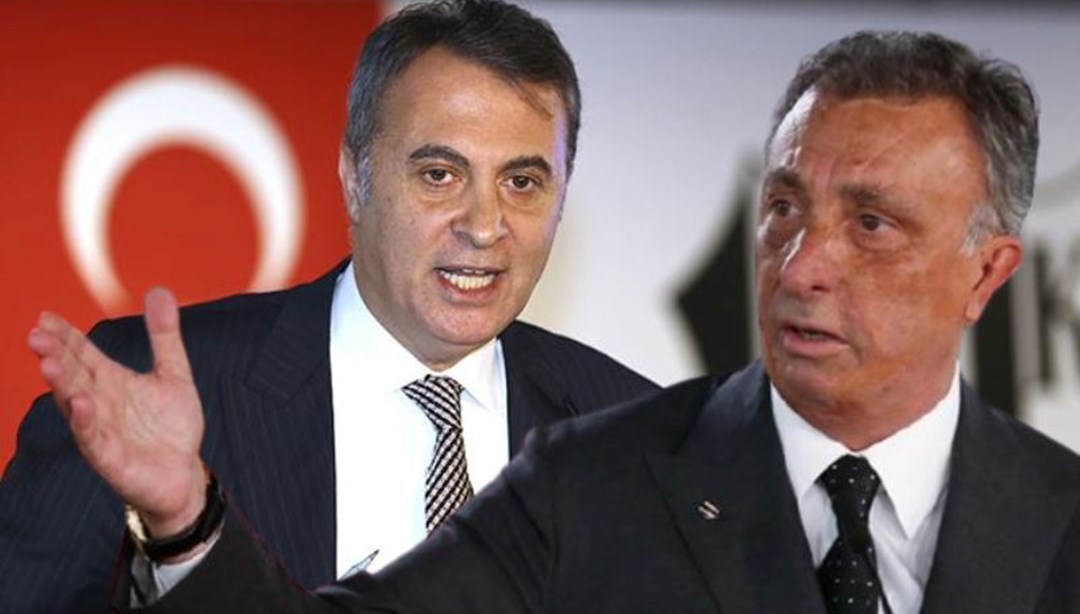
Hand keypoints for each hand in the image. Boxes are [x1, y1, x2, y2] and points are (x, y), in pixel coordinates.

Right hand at [28, 287, 205, 537]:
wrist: (184, 473)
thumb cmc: (170, 426)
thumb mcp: (173, 373)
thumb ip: (164, 336)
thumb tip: (158, 290)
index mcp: (110, 381)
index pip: (82, 353)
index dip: (65, 335)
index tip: (45, 316)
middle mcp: (98, 404)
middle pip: (73, 375)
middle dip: (55, 355)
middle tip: (36, 335)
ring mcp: (101, 431)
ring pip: (75, 405)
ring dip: (61, 385)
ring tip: (49, 363)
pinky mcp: (110, 459)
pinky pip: (93, 439)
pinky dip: (85, 423)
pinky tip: (80, 404)